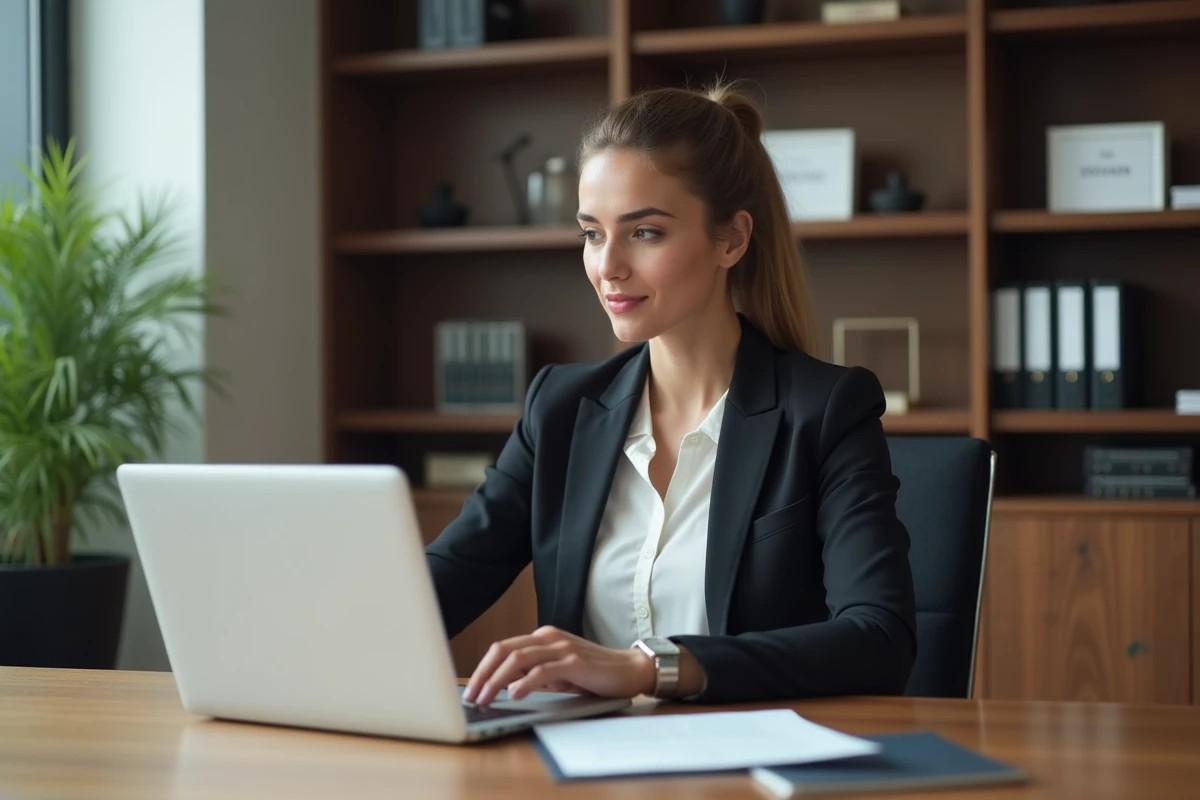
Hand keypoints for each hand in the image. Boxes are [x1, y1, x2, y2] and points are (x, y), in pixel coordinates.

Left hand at [462, 625, 654, 705]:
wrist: (629, 670)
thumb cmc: (593, 674)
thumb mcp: (557, 674)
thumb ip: (533, 675)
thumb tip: (503, 685)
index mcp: (543, 638)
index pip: (503, 648)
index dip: (483, 667)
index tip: (471, 688)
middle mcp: (550, 638)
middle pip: (505, 650)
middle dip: (483, 673)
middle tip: (471, 696)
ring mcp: (562, 648)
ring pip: (518, 659)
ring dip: (497, 680)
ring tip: (485, 698)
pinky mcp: (575, 662)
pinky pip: (542, 670)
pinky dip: (524, 683)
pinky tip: (514, 695)